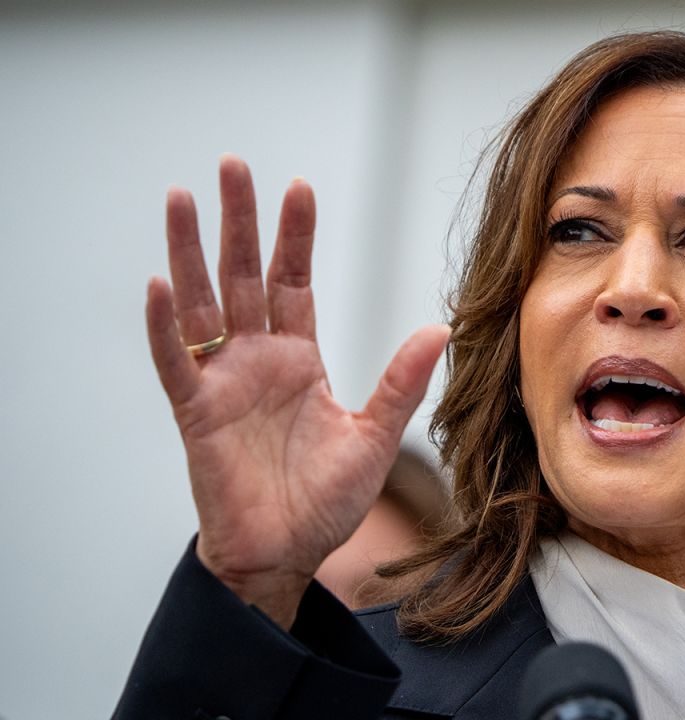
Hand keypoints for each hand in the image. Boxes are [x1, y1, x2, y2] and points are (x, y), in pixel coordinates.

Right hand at [145, 155, 448, 626]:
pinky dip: (165, 327)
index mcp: (299, 359)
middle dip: (239, 221)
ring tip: (181, 199)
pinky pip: (176, 363)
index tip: (299, 187)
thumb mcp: (375, 436)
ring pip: (201, 304)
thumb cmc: (326, 501)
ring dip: (190, 253)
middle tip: (232, 164)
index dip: (295, 236)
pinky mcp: (196, 414)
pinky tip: (160, 286)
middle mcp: (258, 360)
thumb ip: (401, 383)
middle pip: (243, 276)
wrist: (287, 553)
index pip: (294, 282)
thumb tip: (440, 329)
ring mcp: (223, 383)